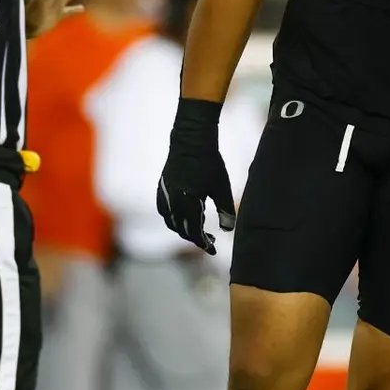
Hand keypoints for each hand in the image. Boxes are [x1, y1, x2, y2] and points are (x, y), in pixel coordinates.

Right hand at [157, 97, 235, 253]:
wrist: (191, 140)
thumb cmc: (210, 163)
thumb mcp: (222, 188)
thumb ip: (226, 210)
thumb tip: (228, 230)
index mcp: (187, 205)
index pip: (194, 233)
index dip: (204, 244)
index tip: (213, 249)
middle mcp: (172, 203)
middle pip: (182, 230)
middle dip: (196, 238)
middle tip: (211, 239)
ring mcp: (164, 196)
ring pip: (171, 222)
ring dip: (185, 229)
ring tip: (201, 226)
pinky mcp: (161, 188)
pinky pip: (165, 212)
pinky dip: (175, 218)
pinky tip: (187, 214)